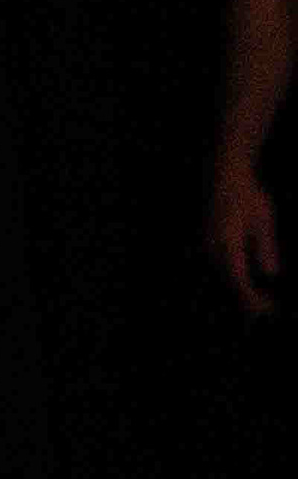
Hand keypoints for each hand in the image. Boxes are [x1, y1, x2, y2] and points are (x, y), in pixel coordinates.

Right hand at [209, 156, 278, 316]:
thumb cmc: (248, 193)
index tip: (269, 307)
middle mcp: (213, 245)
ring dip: (240, 287)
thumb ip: (266, 246)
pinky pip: (220, 264)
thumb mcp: (263, 219)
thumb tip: (271, 274)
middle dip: (248, 297)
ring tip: (259, 297)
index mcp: (227, 243)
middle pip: (230, 282)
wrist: (226, 170)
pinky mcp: (208, 237)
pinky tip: (247, 277)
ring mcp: (208, 241)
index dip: (253, 299)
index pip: (240, 281)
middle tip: (268, 307)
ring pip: (223, 274)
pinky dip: (234, 275)